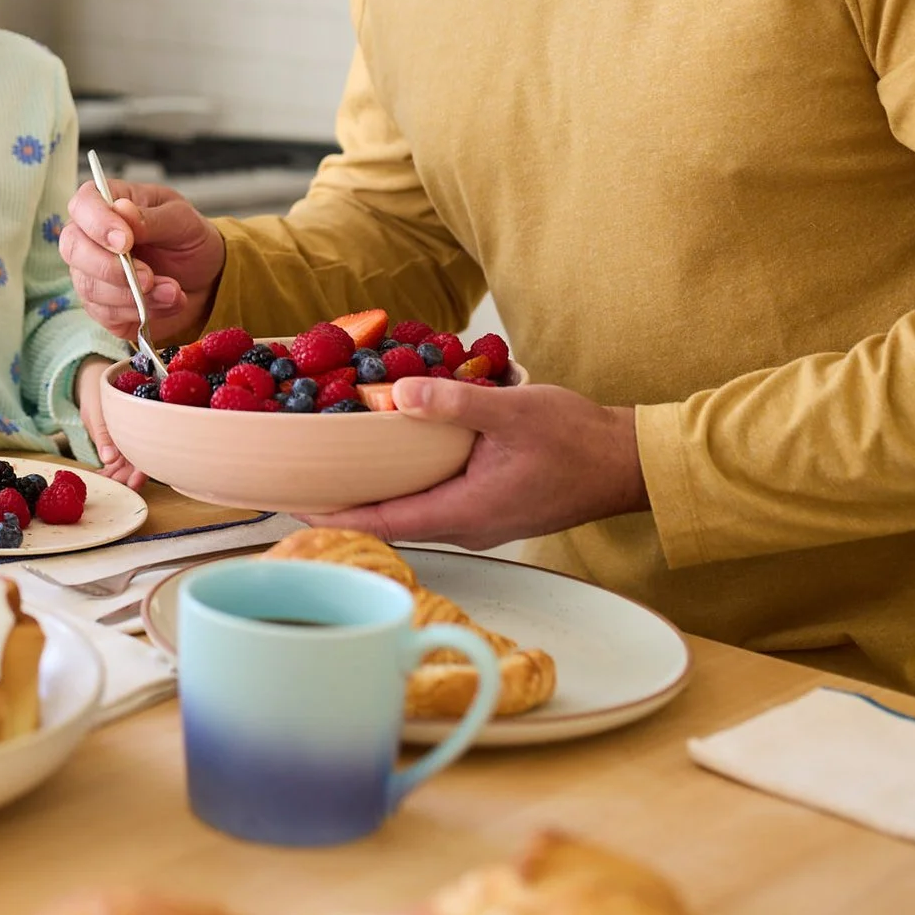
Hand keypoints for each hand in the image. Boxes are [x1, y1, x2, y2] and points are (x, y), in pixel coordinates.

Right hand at [59, 181, 225, 344]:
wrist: (205, 280)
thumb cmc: (188, 240)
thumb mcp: (182, 221)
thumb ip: (151, 218)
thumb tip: (121, 210)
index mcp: (107, 204)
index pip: (83, 205)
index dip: (97, 223)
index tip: (125, 241)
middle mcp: (90, 237)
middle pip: (73, 248)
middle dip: (110, 268)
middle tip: (149, 276)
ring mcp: (91, 274)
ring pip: (90, 286)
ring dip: (134, 294)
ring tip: (173, 291)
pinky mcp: (101, 306)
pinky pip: (107, 313)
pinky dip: (141, 311)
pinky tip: (168, 302)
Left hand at [71, 358, 145, 489]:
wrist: (93, 384)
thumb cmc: (99, 391)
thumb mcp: (98, 411)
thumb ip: (103, 435)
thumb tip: (109, 459)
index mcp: (140, 426)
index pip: (148, 452)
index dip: (144, 469)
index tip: (136, 482)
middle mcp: (137, 438)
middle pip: (139, 463)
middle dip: (130, 479)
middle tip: (118, 489)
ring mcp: (126, 445)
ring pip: (126, 467)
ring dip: (117, 478)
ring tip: (105, 485)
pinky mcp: (115, 449)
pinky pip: (113, 465)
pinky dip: (106, 473)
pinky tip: (98, 479)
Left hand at [304, 378, 648, 547]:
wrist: (626, 463)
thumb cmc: (578, 441)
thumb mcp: (514, 410)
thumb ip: (455, 402)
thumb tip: (400, 390)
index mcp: (464, 512)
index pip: (383, 524)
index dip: (333, 516)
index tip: (289, 506)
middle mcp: (465, 525)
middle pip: (388, 521)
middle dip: (342, 504)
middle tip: (295, 482)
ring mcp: (477, 519)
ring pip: (409, 511)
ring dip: (372, 493)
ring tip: (329, 469)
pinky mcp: (488, 505)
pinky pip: (432, 499)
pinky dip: (403, 482)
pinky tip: (388, 457)